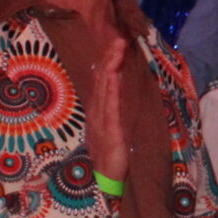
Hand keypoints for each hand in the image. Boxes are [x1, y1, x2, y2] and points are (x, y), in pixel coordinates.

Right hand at [85, 39, 129, 182]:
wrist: (104, 179)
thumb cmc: (110, 154)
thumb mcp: (112, 126)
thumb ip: (114, 109)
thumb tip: (120, 89)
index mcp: (99, 110)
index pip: (102, 81)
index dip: (108, 61)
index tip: (116, 43)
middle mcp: (97, 111)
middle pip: (102, 79)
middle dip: (110, 58)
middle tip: (118, 38)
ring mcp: (101, 120)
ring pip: (105, 89)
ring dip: (111, 67)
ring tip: (117, 49)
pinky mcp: (110, 131)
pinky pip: (110, 107)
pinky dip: (112, 90)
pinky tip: (115, 75)